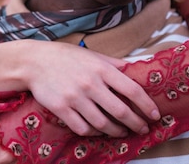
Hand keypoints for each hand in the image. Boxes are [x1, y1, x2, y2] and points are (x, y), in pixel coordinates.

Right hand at [24, 42, 159, 137]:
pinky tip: (99, 131)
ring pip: (103, 124)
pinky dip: (94, 133)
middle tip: (143, 128)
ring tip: (123, 131)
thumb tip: (137, 68)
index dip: (146, 105)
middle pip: (120, 111)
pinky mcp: (62, 109)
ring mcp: (75, 98)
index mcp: (101, 68)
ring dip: (117, 131)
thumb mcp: (92, 54)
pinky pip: (83, 128)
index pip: (132, 90)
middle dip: (136, 123)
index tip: (155, 114)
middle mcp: (90, 84)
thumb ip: (114, 63)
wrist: (34, 62)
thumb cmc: (66, 57)